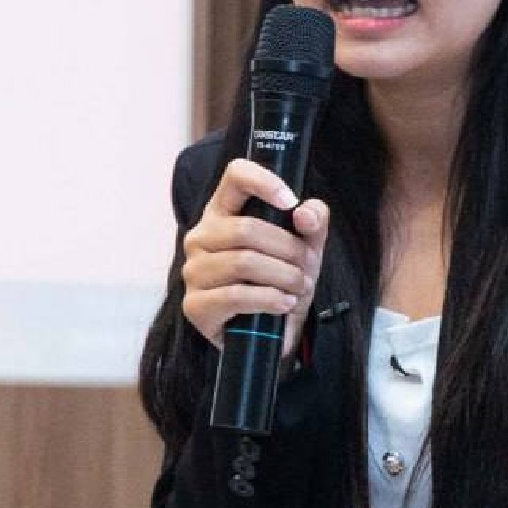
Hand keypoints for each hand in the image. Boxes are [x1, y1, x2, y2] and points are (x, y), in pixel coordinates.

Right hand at [180, 159, 329, 356]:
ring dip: (283, 276)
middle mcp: (200, 237)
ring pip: (243, 263)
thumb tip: (304, 213)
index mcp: (223, 211)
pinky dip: (269, 299)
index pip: (235, 176)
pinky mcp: (195, 305)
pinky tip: (284, 303)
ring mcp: (193, 271)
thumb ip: (313, 222)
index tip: (291, 202)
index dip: (264, 182)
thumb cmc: (281, 279)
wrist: (271, 332)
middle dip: (288, 249)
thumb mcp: (305, 247)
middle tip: (307, 268)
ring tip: (299, 287)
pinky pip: (235, 296)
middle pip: (246, 229)